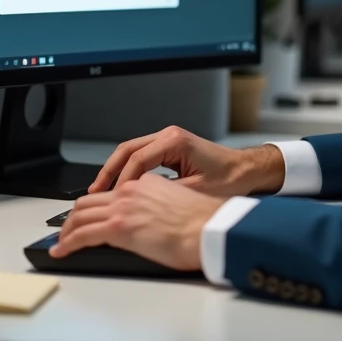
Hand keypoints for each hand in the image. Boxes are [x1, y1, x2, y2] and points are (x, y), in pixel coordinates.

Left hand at [50, 174, 224, 269]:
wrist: (209, 228)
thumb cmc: (203, 222)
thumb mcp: (177, 202)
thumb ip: (158, 205)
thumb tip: (152, 221)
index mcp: (145, 182)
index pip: (111, 192)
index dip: (96, 205)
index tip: (90, 216)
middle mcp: (130, 191)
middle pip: (89, 201)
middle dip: (73, 216)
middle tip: (68, 230)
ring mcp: (122, 208)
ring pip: (80, 216)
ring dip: (67, 230)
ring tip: (61, 243)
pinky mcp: (118, 228)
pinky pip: (82, 235)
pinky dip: (67, 243)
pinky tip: (61, 251)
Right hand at [89, 125, 283, 196]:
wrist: (248, 170)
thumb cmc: (230, 179)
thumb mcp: (198, 191)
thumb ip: (168, 194)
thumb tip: (141, 205)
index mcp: (175, 142)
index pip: (137, 159)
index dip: (122, 181)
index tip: (113, 199)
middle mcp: (169, 136)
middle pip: (127, 150)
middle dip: (108, 172)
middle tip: (93, 193)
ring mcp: (168, 139)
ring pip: (130, 151)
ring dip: (115, 170)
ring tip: (100, 191)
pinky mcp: (169, 147)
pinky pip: (140, 155)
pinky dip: (127, 170)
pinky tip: (120, 186)